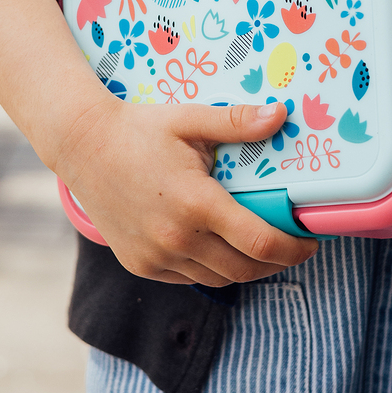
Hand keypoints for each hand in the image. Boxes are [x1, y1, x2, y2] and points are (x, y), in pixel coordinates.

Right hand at [56, 98, 319, 286]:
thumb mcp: (189, 119)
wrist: (82, 146)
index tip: (309, 241)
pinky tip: (217, 247)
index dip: (294, 248)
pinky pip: (188, 278)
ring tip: (258, 247)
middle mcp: (177, 238)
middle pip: (245, 269)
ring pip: (218, 279)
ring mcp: (155, 257)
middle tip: (291, 246)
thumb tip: (281, 114)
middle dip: (278, 262)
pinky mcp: (140, 265)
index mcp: (196, 203)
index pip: (261, 242)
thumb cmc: (138, 128)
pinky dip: (210, 268)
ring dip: (245, 268)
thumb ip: (236, 122)